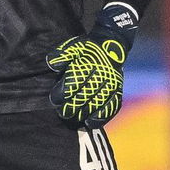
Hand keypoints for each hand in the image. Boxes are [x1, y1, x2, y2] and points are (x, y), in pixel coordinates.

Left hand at [46, 5, 135, 127]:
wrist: (111, 46)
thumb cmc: (87, 49)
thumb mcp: (73, 46)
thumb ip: (62, 54)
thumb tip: (52, 64)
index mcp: (88, 63)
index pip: (74, 81)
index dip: (63, 93)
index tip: (54, 100)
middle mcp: (102, 74)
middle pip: (85, 95)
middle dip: (71, 106)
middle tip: (62, 112)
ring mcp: (111, 84)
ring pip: (97, 103)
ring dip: (84, 113)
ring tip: (73, 117)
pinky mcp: (118, 91)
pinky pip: (111, 107)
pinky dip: (101, 117)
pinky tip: (90, 122)